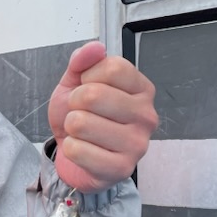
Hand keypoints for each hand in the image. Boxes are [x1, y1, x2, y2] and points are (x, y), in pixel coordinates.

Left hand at [47, 41, 157, 193]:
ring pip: (82, 123)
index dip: (88, 77)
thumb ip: (83, 61)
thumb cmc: (82, 116)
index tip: (87, 87)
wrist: (75, 155)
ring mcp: (137, 144)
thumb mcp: (76, 82)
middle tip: (80, 113)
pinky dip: (70, 149)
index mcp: (141, 89)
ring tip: (82, 132)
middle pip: (94, 94)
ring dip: (71, 127)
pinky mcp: (122, 168)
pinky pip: (78, 150)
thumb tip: (95, 47)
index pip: (113, 67)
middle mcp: (146, 115)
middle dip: (74, 103)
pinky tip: (83, 150)